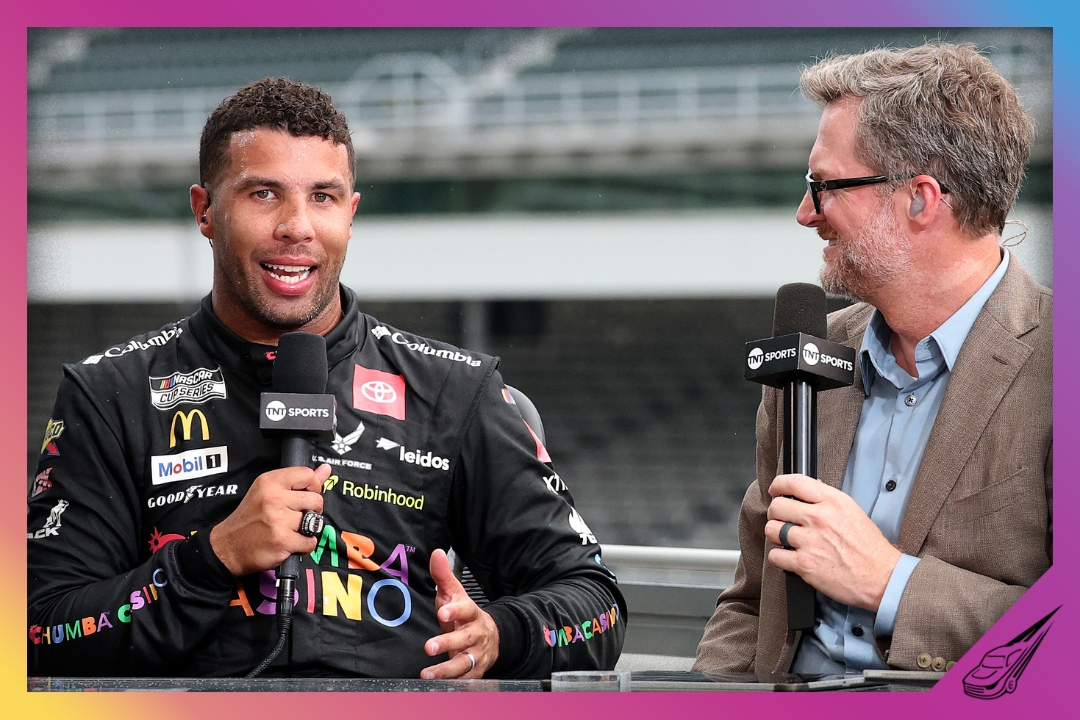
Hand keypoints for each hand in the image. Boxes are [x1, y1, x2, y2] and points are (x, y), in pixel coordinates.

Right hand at [209, 464, 329, 575]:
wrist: (228, 546)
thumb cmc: (250, 518)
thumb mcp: (268, 491)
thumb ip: (298, 481)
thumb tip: (325, 469)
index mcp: (270, 481)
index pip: (308, 475)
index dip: (313, 487)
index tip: (305, 496)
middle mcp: (273, 498)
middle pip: (316, 500)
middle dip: (312, 511)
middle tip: (296, 517)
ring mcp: (278, 519)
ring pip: (314, 522)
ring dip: (307, 530)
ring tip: (292, 531)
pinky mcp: (282, 540)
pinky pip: (310, 542)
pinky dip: (304, 546)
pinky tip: (291, 544)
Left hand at [420, 549, 499, 678]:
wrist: (491, 637)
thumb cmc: (465, 614)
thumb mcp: (455, 595)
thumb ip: (444, 576)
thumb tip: (436, 553)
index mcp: (472, 613)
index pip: (466, 610)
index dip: (455, 611)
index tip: (442, 612)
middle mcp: (476, 634)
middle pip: (465, 639)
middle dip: (448, 643)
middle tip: (429, 647)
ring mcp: (477, 654)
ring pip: (464, 663)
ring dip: (446, 670)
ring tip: (427, 674)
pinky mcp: (476, 671)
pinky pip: (465, 679)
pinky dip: (453, 684)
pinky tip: (437, 686)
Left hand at [765, 473, 901, 611]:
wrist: (882, 577)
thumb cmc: (870, 548)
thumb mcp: (852, 511)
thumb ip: (827, 501)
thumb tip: (806, 493)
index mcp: (833, 502)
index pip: (794, 482)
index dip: (778, 485)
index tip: (775, 490)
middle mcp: (819, 518)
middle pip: (777, 507)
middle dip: (776, 514)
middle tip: (782, 520)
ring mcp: (810, 541)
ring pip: (771, 530)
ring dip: (775, 535)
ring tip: (786, 539)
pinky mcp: (804, 564)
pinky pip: (775, 555)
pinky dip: (779, 557)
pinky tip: (789, 557)